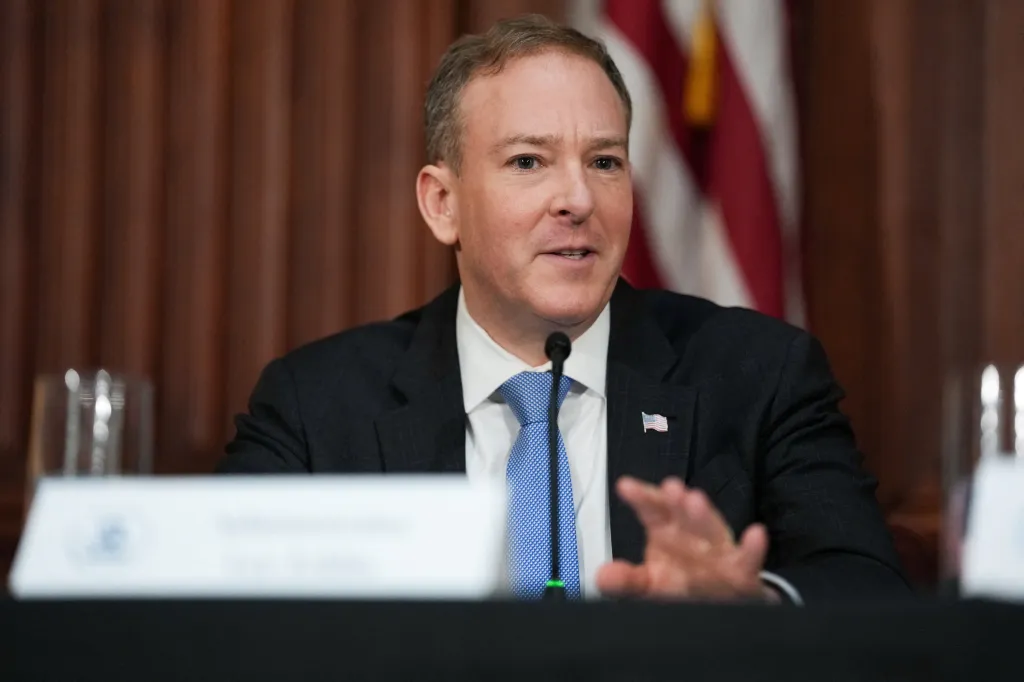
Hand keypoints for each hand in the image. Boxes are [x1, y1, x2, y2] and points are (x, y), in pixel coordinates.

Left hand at [596, 476, 777, 602]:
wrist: (724, 605)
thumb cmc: (684, 584)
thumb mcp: (650, 585)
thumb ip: (627, 580)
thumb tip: (602, 576)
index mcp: (668, 531)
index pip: (653, 510)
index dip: (641, 497)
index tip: (625, 486)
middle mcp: (692, 535)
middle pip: (683, 515)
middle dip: (676, 502)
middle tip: (669, 487)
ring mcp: (719, 551)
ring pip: (712, 531)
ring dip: (704, 516)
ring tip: (696, 500)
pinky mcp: (742, 571)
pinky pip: (748, 560)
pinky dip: (752, 548)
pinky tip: (756, 534)